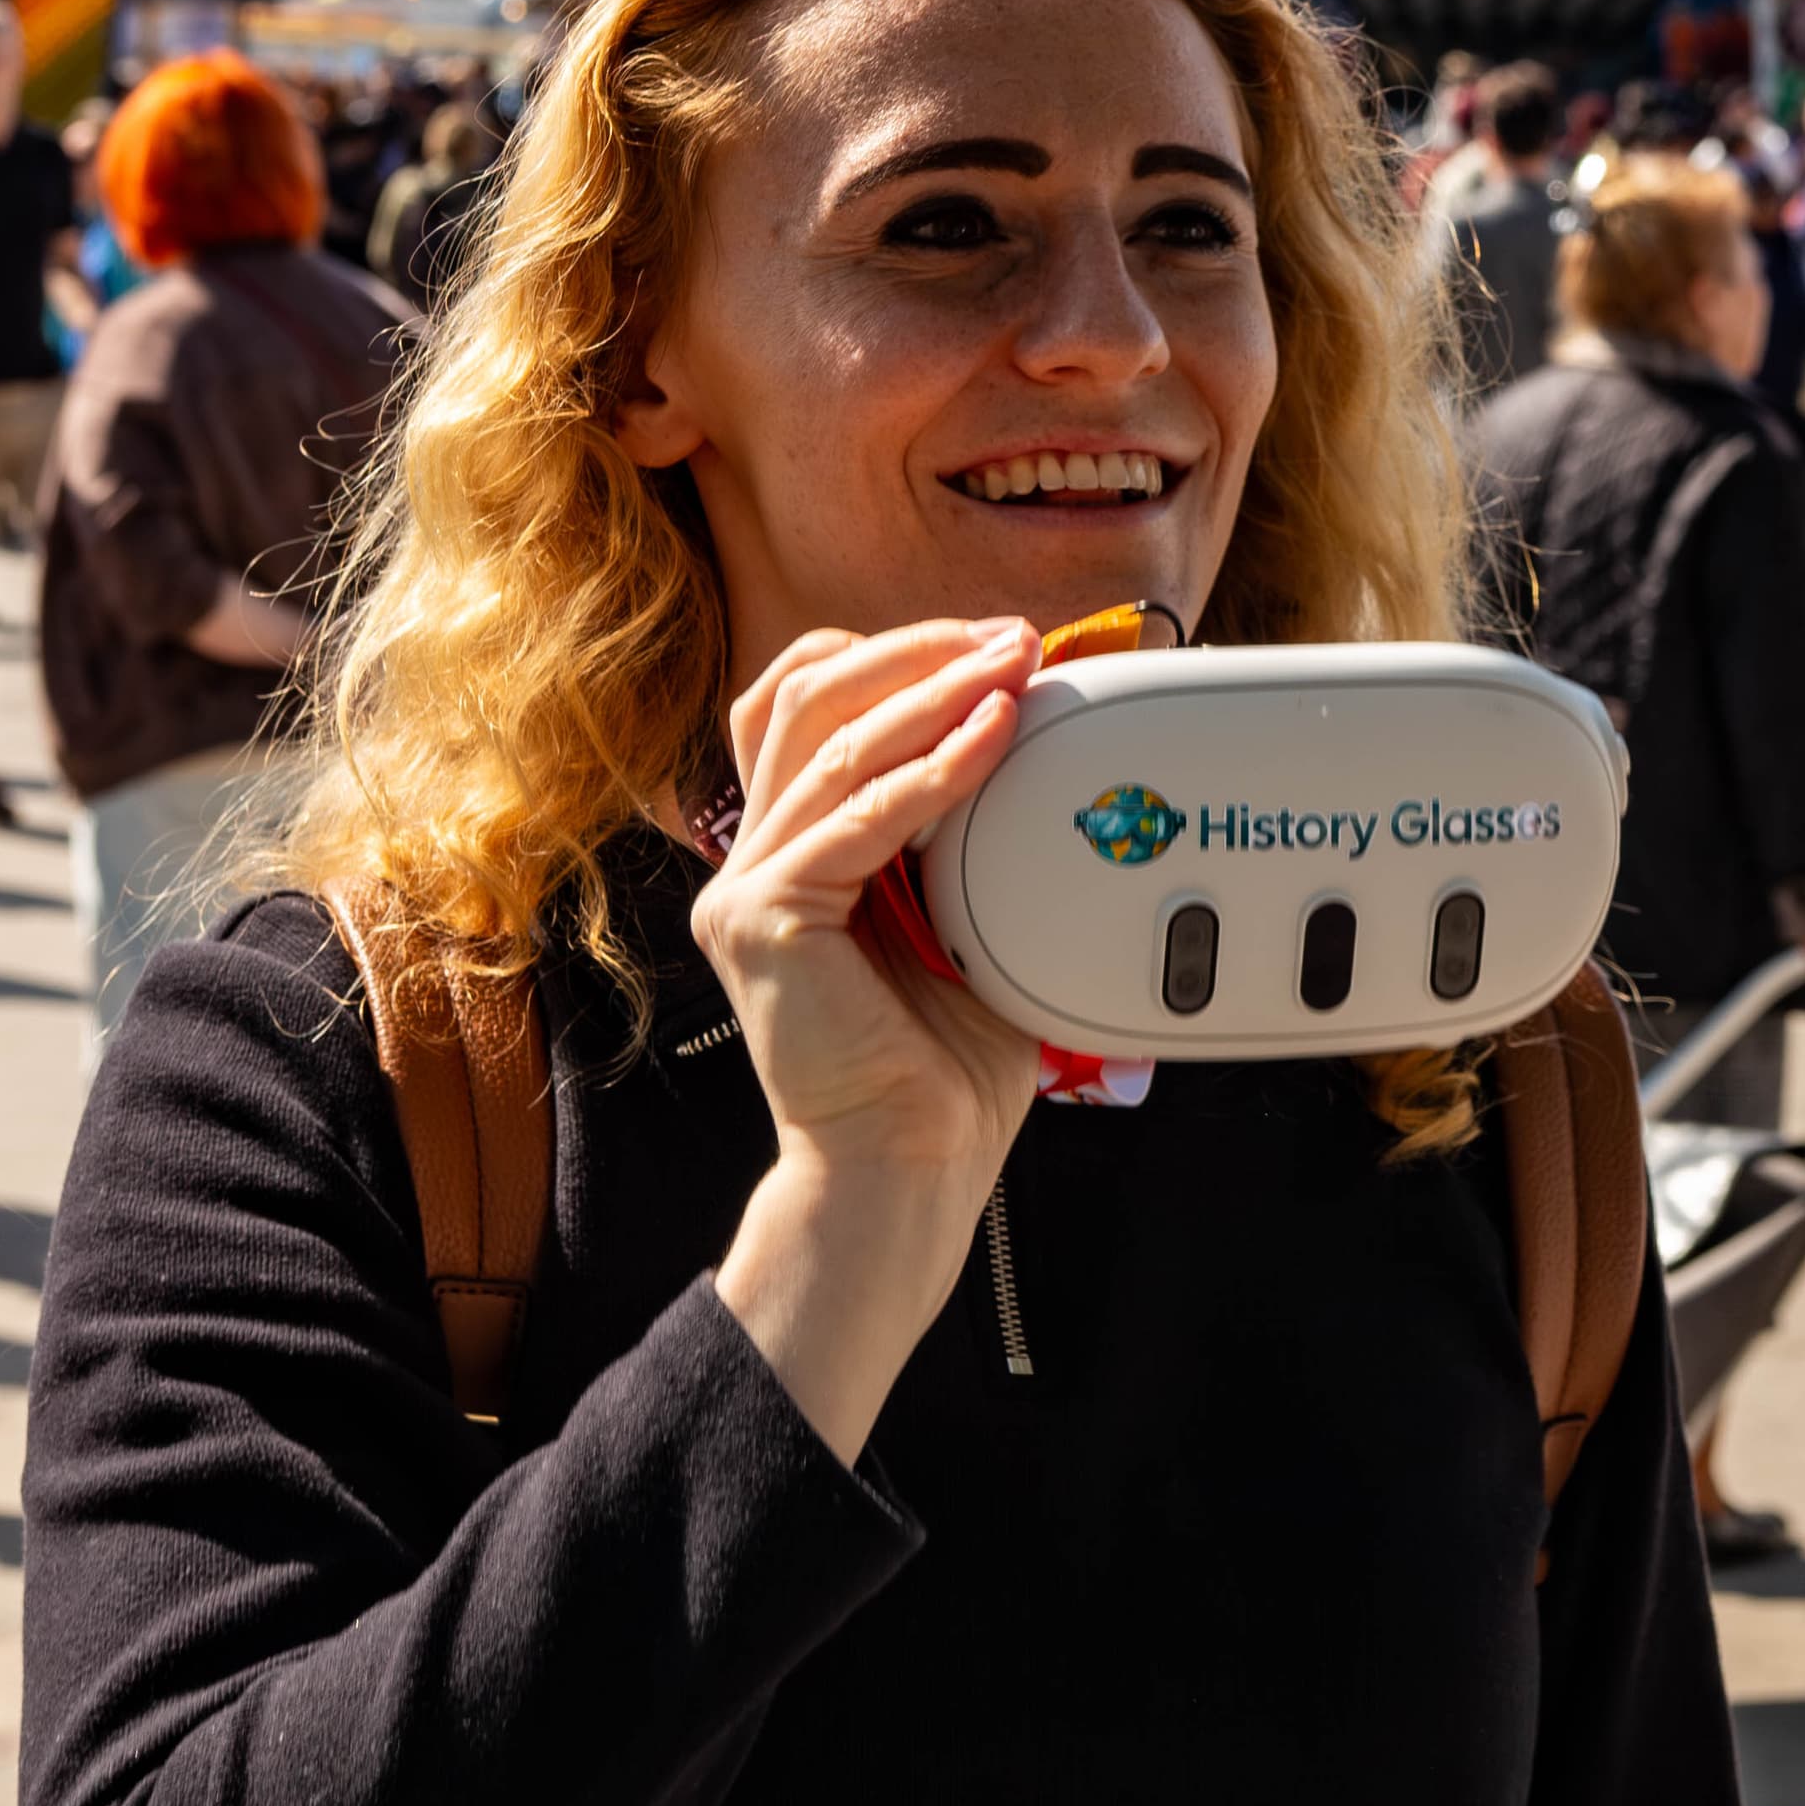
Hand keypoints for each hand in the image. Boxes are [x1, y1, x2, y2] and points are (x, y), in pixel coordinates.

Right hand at [702, 618, 1044, 1457]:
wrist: (910, 1168)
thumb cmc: (945, 1065)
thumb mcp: (977, 917)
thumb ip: (988, 835)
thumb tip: (1055, 747)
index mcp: (797, 848)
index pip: (819, 707)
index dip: (905, 656)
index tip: (1000, 642)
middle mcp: (757, 857)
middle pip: (808, 695)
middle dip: (919, 650)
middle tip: (1016, 637)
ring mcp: (748, 887)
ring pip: (829, 738)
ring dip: (933, 686)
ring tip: (1016, 662)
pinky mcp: (763, 921)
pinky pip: (857, 816)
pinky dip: (935, 766)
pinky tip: (997, 734)